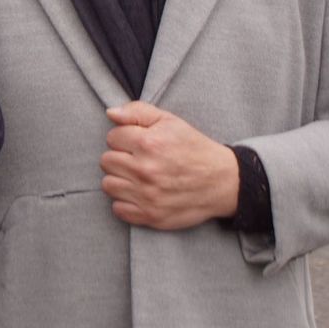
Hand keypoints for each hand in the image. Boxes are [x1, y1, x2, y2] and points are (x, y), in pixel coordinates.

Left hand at [99, 101, 238, 230]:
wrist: (222, 181)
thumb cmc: (194, 148)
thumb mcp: (170, 121)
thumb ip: (137, 112)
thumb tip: (110, 113)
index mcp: (149, 143)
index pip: (112, 137)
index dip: (124, 138)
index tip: (138, 143)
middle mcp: (145, 170)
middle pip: (106, 161)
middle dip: (119, 157)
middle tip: (137, 159)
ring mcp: (147, 195)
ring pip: (108, 185)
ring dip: (119, 179)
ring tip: (137, 176)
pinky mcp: (150, 215)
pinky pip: (118, 209)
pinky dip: (125, 202)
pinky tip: (139, 193)